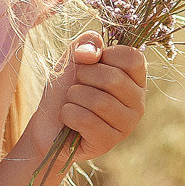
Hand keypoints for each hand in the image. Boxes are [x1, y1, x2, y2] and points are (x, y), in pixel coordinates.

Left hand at [32, 32, 146, 161]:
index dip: (106, 55)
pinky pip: (86, 120)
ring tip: (72, 102)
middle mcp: (137, 102)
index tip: (91, 63)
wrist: (47, 124)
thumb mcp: (74, 58)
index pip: (133, 57)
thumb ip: (87, 44)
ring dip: (74, 97)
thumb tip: (92, 53)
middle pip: (114, 79)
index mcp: (135, 79)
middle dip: (84, 77)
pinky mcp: (109, 142)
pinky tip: (69, 120)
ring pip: (98, 101)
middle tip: (77, 85)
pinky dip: (68, 115)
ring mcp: (126, 125)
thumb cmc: (64, 89)